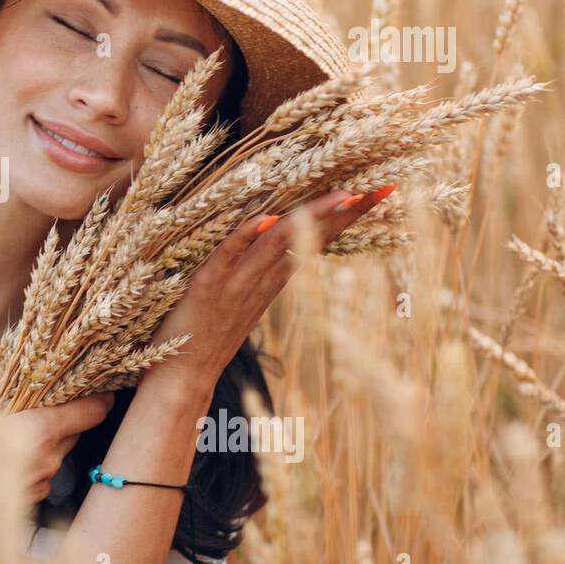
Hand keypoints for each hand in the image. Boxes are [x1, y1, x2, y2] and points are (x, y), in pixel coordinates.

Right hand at [0, 368, 114, 549]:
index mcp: (37, 433)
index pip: (91, 410)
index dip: (100, 393)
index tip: (98, 380)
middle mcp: (49, 460)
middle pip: (76, 428)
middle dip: (64, 410)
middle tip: (42, 393)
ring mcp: (42, 485)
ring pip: (58, 451)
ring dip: (45, 435)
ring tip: (15, 422)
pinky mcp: (31, 502)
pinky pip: (42, 470)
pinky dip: (32, 457)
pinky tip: (4, 452)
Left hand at [146, 186, 394, 390]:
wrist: (184, 376)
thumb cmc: (209, 334)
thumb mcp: (245, 300)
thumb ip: (261, 270)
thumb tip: (272, 233)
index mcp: (273, 280)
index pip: (317, 239)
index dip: (346, 216)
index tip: (379, 191)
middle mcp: (263, 279)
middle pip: (309, 238)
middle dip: (344, 212)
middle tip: (380, 187)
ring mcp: (237, 283)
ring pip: (278, 243)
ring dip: (309, 217)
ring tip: (341, 194)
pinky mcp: (207, 286)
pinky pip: (229, 256)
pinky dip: (245, 236)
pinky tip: (266, 219)